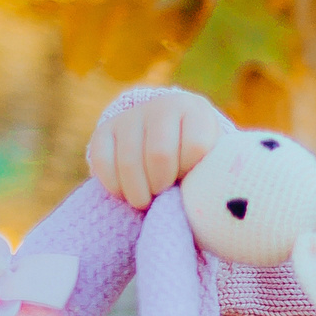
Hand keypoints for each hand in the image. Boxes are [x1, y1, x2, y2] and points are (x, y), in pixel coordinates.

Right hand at [85, 88, 232, 209]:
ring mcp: (130, 116)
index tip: (190, 180)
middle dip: (161, 184)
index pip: (196, 147)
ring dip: (138, 192)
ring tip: (147, 199)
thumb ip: (211, 177)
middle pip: (159, 155)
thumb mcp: (210, 162)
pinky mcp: (104, 130)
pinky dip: (115, 186)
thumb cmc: (195, 161)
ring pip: (129, 162)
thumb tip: (212, 209)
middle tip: (164, 194)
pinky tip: (126, 192)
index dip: (190, 172)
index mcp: (196, 111)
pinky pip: (103, 163)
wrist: (166, 138)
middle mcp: (162, 106)